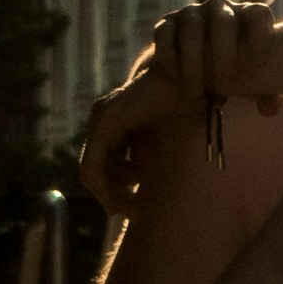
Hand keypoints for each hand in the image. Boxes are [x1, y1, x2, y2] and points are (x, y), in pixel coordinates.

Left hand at [78, 19, 199, 217]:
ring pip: (90, 174)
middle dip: (114, 197)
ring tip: (140, 202)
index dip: (116, 190)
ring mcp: (101, 118)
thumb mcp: (163, 136)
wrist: (193, 71)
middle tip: (137, 212)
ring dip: (113, 195)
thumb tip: (141, 180)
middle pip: (94, 171)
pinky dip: (108, 187)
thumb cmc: (185, 101)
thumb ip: (148, 153)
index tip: (138, 208)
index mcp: (114, 122)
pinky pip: (92, 167)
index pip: (102, 165)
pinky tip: (136, 188)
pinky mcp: (107, 121)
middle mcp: (102, 119)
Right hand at [150, 0, 273, 115]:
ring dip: (195, 62)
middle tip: (225, 84)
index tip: (257, 65)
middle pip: (223, 19)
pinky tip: (175, 77)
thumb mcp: (250, 82)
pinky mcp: (165, 24)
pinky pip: (165, 33)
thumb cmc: (231, 71)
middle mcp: (219, 9)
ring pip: (192, 27)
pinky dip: (169, 56)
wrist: (192, 72)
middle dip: (224, 53)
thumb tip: (270, 108)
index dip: (261, 36)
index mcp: (246, 17)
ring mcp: (191, 14)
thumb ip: (266, 92)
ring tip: (198, 92)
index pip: (259, 14)